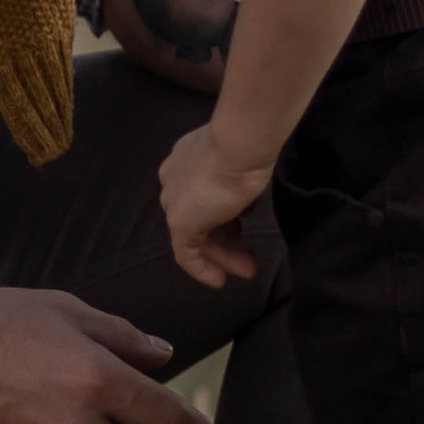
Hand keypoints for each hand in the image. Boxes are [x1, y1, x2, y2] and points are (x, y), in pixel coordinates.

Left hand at [160, 124, 269, 289]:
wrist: (239, 142)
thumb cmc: (246, 147)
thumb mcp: (240, 164)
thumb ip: (233, 180)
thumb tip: (241, 202)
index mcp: (186, 160)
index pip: (200, 194)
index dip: (222, 214)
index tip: (241, 227)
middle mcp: (174, 179)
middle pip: (199, 217)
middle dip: (225, 240)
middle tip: (248, 258)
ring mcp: (174, 201)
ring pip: (196, 235)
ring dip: (223, 254)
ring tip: (249, 269)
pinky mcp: (180, 222)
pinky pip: (185, 253)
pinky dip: (201, 269)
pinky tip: (218, 280)